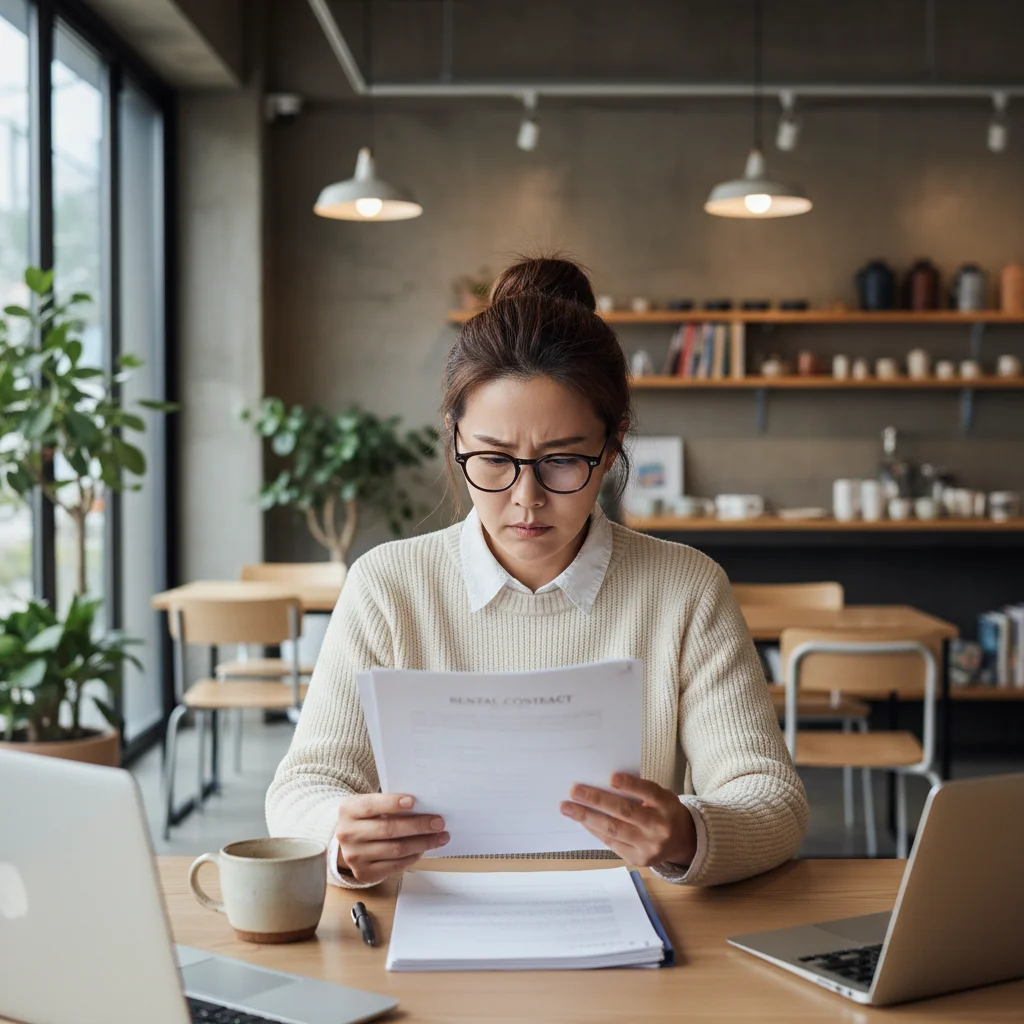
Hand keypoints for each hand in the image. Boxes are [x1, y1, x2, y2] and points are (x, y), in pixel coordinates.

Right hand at [335, 793, 449, 883]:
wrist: (349, 840)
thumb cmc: (367, 817)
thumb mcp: (370, 805)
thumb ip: (389, 805)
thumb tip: (423, 807)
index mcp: (348, 811)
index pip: (371, 806)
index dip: (392, 803)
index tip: (413, 801)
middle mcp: (348, 834)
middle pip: (387, 830)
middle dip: (417, 826)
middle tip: (438, 823)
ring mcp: (355, 856)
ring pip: (395, 850)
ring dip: (422, 843)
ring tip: (439, 837)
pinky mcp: (364, 872)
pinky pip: (395, 865)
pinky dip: (413, 856)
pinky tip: (423, 848)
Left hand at [560, 773, 696, 867]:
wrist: (683, 842)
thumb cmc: (664, 811)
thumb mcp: (661, 796)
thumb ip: (639, 791)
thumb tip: (601, 783)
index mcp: (667, 805)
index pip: (649, 792)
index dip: (630, 785)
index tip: (611, 777)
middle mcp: (660, 826)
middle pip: (625, 812)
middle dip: (596, 800)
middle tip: (574, 790)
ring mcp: (649, 846)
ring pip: (613, 830)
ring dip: (586, 817)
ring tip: (567, 808)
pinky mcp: (639, 859)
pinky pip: (611, 843)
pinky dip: (594, 830)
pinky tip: (582, 821)